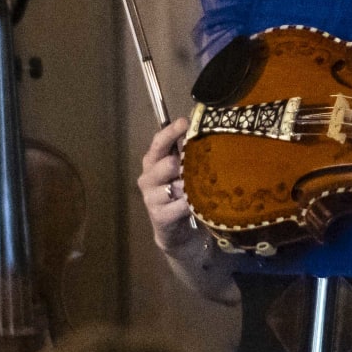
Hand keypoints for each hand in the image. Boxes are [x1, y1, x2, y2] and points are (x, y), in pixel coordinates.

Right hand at [137, 116, 197, 252]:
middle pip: (167, 163)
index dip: (171, 131)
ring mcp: (150, 197)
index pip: (158, 142)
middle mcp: (147, 177)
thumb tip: (204, 129)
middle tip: (198, 168)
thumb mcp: (184, 170)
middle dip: (184, 164)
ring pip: (176, 185)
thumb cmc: (181, 193)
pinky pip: (182, 204)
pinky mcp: (159, 216)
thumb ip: (187, 152)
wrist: (176, 230)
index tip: (186, 122)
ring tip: (199, 190)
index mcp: (153, 161)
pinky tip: (196, 205)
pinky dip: (192, 204)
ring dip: (190, 187)